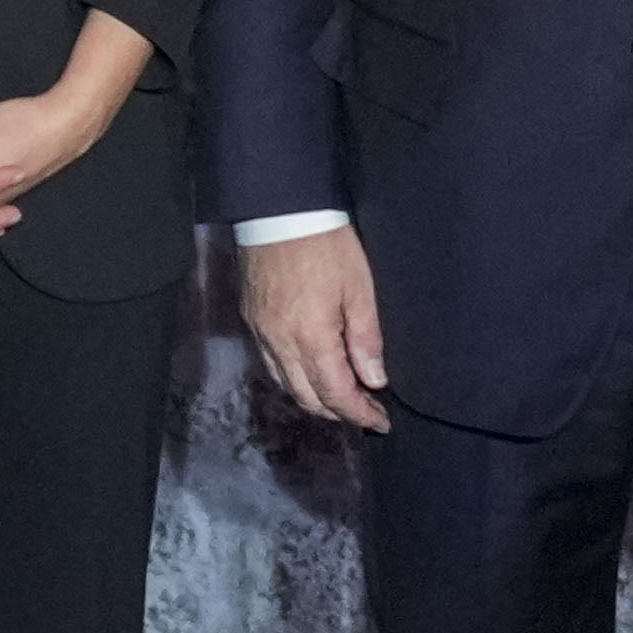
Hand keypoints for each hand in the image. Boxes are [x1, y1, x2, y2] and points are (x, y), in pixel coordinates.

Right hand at [243, 224, 388, 431]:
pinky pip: (270, 364)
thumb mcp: (359, 288)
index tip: (380, 423)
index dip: (359, 414)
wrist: (278, 210)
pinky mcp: (251, 320)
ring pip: (285, 385)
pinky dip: (292, 379)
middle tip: (365, 412)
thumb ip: (366, 338)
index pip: (335, 394)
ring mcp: (261, 333)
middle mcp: (280, 343)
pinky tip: (310, 372)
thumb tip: (374, 380)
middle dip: (338, 412)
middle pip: (307, 398)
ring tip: (341, 397)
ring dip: (314, 399)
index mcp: (311, 337)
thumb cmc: (326, 245)